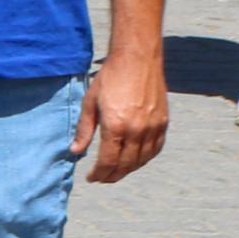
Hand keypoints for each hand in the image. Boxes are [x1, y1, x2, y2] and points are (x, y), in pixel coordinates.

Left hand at [75, 47, 170, 183]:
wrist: (137, 59)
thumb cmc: (110, 78)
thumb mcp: (90, 102)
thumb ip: (84, 130)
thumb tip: (75, 151)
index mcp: (116, 125)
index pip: (108, 161)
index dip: (99, 173)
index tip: (92, 178)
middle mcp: (137, 130)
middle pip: (126, 164)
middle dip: (112, 175)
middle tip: (103, 178)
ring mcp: (153, 128)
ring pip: (142, 160)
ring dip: (128, 170)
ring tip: (116, 172)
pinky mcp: (163, 123)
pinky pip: (155, 149)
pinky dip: (145, 159)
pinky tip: (135, 160)